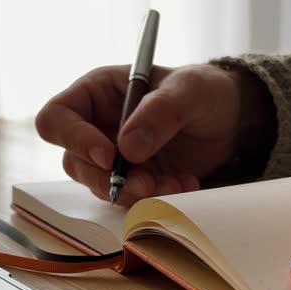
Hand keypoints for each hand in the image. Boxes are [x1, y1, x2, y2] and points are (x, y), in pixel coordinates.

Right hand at [36, 64, 273, 205]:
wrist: (233, 120)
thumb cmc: (206, 91)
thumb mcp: (189, 90)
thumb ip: (159, 112)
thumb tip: (126, 149)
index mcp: (96, 92)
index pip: (57, 118)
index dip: (74, 140)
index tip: (109, 156)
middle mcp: (96, 126)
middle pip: (74, 162)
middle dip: (109, 179)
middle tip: (146, 184)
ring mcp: (114, 157)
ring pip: (101, 186)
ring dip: (135, 193)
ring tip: (175, 184)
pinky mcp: (134, 180)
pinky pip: (131, 198)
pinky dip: (156, 199)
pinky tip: (185, 185)